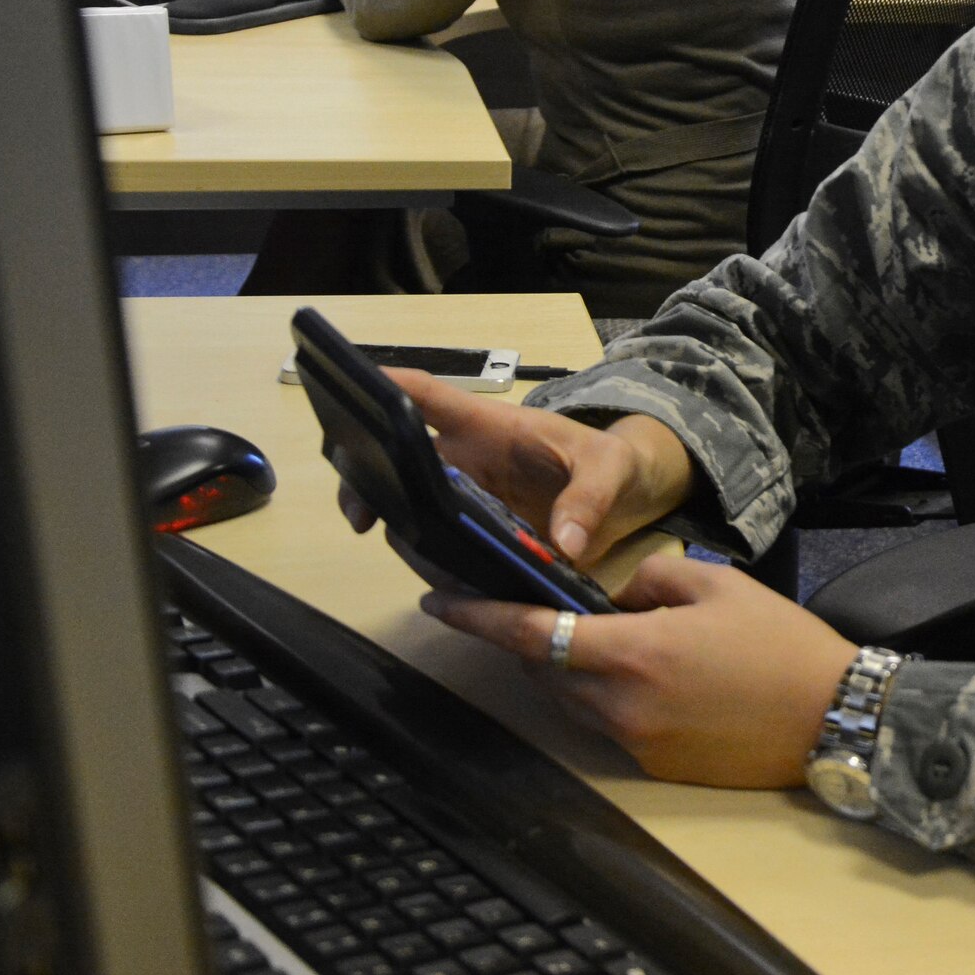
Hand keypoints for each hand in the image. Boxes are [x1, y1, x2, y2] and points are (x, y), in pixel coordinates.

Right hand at [338, 367, 691, 564]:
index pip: (429, 397)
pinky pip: (442, 549)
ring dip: (405, 535)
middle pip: (399, 460)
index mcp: (490, 427)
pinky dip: (437, 567)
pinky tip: (452, 586)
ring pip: (412, 512)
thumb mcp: (612, 468)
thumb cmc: (613, 461)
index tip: (348, 392)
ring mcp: (467, 498)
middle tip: (362, 518)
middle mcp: (466, 459)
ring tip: (427, 564)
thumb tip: (565, 544)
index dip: (387, 387)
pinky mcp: (477, 535)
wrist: (625, 493)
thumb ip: (591, 497)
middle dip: (368, 483)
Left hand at [426, 552, 858, 787]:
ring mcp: (636, 743)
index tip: (439, 601)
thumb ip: (651, 578)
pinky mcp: (656, 766)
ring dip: (566, 667)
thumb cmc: (780, 643)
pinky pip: (608, 723)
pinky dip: (604, 694)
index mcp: (634, 652)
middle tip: (524, 601)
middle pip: (544, 670)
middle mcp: (622, 705)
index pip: (532, 633)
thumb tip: (615, 592)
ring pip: (571, 699)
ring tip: (593, 634)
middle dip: (528, 637)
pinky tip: (641, 672)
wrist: (834, 717)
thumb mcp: (716, 584)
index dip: (479, 617)